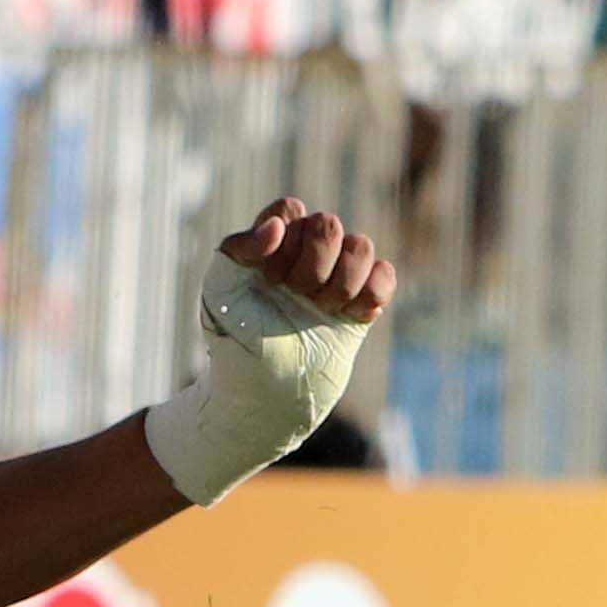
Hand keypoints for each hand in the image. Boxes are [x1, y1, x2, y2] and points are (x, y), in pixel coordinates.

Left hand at [142, 198, 396, 504]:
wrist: (264, 397)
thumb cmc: (235, 344)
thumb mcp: (220, 293)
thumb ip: (240, 248)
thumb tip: (279, 225)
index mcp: (269, 248)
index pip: (290, 210)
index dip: (283, 238)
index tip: (266, 275)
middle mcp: (303, 259)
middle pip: (329, 223)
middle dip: (313, 262)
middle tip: (295, 295)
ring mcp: (334, 281)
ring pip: (362, 245)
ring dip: (343, 279)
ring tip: (321, 308)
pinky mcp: (360, 307)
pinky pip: (386, 274)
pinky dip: (373, 291)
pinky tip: (351, 313)